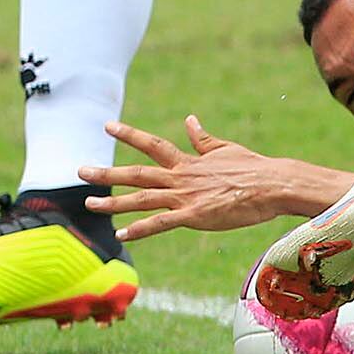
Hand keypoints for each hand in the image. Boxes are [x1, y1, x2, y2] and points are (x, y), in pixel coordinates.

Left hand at [79, 117, 306, 239]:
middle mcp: (181, 177)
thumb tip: (189, 119)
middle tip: (81, 170)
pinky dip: (140, 228)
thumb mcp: (224, 148)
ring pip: (142, 198)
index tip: (107, 126)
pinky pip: (161, 223)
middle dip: (107, 172)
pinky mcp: (194, 215)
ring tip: (90, 203)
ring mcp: (186, 197)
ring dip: (114, 202)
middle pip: (137, 173)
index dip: (128, 135)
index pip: (152, 145)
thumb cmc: (253, 167)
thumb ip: (202, 139)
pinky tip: (121, 234)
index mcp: (188, 161)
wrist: (272, 184)